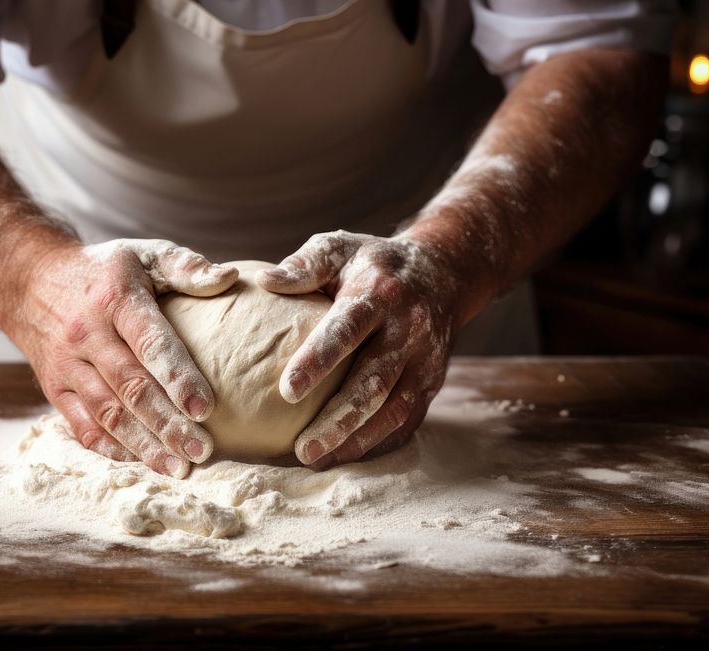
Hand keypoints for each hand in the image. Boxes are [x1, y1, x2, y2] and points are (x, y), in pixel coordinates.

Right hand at [4, 238, 237, 477]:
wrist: (31, 279)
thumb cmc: (104, 271)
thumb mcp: (144, 254)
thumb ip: (186, 267)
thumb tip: (229, 279)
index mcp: (115, 299)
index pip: (150, 343)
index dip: (178, 378)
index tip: (207, 409)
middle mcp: (86, 335)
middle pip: (130, 387)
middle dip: (167, 424)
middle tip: (202, 451)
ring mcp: (66, 365)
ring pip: (107, 413)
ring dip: (143, 445)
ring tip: (178, 467)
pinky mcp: (54, 389)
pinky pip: (82, 425)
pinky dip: (111, 448)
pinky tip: (140, 461)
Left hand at [257, 230, 462, 468]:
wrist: (443, 272)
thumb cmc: (373, 262)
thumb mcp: (341, 247)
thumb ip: (305, 264)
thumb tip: (265, 282)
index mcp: (380, 293)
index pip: (348, 329)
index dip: (319, 359)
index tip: (287, 390)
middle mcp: (408, 330)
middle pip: (375, 382)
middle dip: (339, 419)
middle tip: (302, 447)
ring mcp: (425, 361)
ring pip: (394, 410)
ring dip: (357, 440)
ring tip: (316, 460)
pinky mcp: (431, 384)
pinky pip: (406, 421)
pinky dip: (376, 444)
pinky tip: (342, 458)